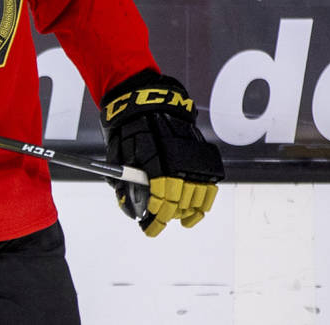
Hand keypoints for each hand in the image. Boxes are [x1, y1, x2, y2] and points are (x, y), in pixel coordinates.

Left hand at [101, 70, 223, 236]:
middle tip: (158, 221)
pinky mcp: (203, 158)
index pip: (162, 200)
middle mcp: (179, 164)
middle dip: (168, 215)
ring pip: (196, 198)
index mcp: (158, 164)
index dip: (156, 218)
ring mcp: (194, 161)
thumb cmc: (130, 129)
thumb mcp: (120, 154)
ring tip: (177, 218)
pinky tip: (194, 211)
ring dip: (185, 212)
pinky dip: (203, 203)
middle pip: (179, 202)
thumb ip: (124, 181)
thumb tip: (126, 204)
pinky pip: (209, 188)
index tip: (149, 227)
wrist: (149, 102)